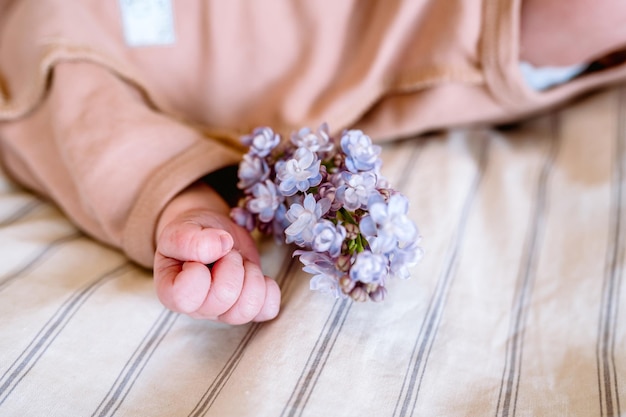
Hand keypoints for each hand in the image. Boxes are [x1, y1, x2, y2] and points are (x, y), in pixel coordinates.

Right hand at [153, 183, 280, 323]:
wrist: (211, 232)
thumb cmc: (192, 232)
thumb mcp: (182, 228)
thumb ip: (190, 239)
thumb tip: (221, 245)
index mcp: (171, 292)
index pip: (185, 296)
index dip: (198, 271)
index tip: (200, 254)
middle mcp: (197, 309)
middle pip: (222, 299)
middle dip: (231, 265)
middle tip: (226, 252)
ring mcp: (224, 312)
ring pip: (247, 308)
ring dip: (251, 275)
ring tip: (241, 261)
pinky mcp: (248, 307)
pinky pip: (268, 310)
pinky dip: (269, 289)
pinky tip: (258, 274)